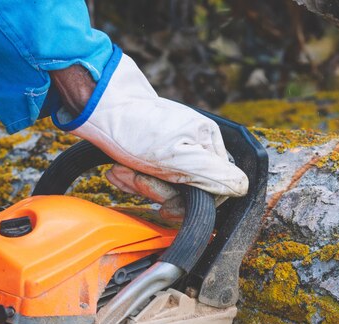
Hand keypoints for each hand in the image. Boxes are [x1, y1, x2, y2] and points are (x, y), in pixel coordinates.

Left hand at [51, 51, 248, 199]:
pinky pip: (149, 177)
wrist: (97, 105)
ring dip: (139, 185)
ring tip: (123, 171)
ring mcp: (173, 147)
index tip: (165, 204)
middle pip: (187, 190)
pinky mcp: (152, 150)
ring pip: (165, 186)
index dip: (187, 202)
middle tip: (137, 178)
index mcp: (209, 142)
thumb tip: (241, 188)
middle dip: (157, 191)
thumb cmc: (135, 128)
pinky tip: (119, 171)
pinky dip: (131, 178)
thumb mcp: (179, 157)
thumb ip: (215, 175)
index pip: (213, 190)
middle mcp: (195, 144)